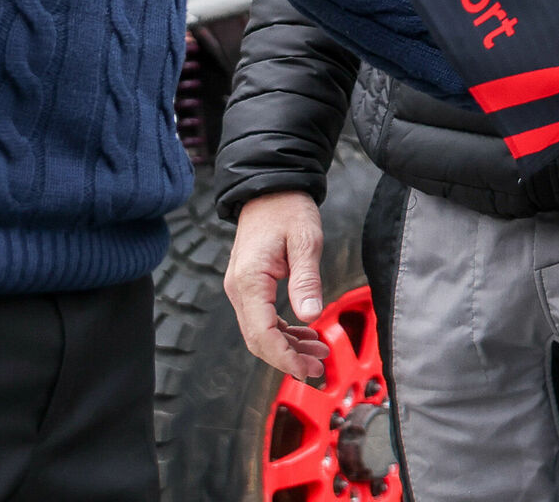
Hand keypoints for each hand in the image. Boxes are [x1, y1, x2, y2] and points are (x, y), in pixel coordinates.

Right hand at [224, 191, 330, 383]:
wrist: (270, 187)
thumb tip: (310, 317)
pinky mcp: (249, 286)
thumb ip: (306, 280)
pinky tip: (305, 335)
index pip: (262, 333)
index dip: (284, 357)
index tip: (308, 370)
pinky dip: (283, 332)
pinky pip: (263, 319)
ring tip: (319, 353)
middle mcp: (239, 289)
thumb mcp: (306, 239)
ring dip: (287, 347)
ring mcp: (241, 288)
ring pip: (260, 332)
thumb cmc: (288, 209)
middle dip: (287, 358)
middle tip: (319, 368)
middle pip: (258, 340)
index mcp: (250, 281)